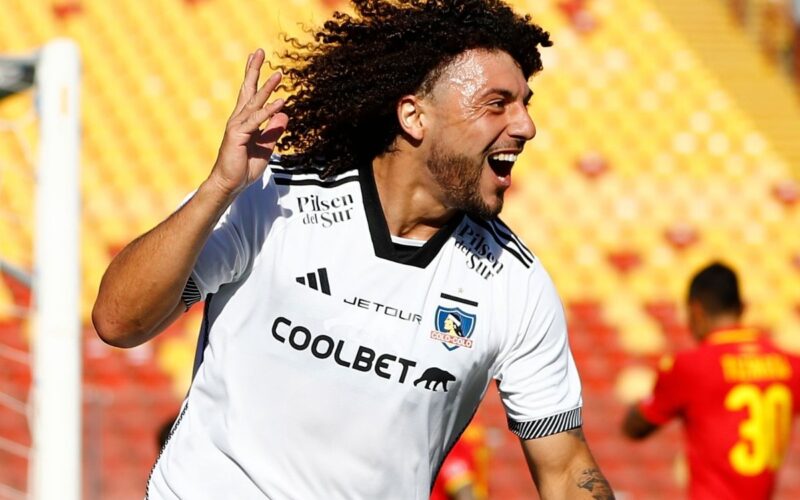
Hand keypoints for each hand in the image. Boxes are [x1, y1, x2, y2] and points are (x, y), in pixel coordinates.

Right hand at [208, 48, 288, 198]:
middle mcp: (239, 119)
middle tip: (259, 51)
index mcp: (245, 121)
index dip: (255, 77)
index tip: (258, 59)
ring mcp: (237, 125)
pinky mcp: (238, 135)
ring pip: (255, 102)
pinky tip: (281, 101)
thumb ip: (274, 131)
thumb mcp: (266, 147)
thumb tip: (284, 114)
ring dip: (268, 87)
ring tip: (279, 73)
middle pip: (247, 90)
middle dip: (254, 70)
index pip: (250, 94)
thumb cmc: (244, 167)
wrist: (230, 184)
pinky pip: (257, 120)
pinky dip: (269, 110)